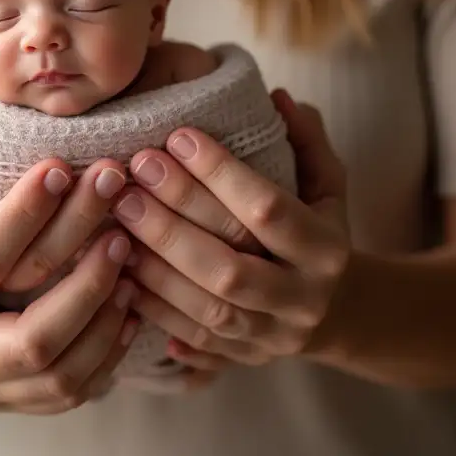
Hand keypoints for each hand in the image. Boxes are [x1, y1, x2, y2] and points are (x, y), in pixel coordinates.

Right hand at [0, 70, 139, 413]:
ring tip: (132, 248)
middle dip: (85, 270)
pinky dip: (109, 350)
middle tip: (115, 198)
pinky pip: (73, 393)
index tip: (61, 165)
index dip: (24, 214)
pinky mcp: (18, 400)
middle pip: (32, 334)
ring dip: (106, 312)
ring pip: (60, 374)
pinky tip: (132, 300)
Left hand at [111, 90, 350, 369]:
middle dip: (174, 220)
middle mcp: (302, 299)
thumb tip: (277, 96)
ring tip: (115, 220)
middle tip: (131, 178)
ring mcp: (272, 336)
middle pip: (230, 266)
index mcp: (327, 250)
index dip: (221, 174)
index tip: (178, 136)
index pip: (269, 209)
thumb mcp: (329, 185)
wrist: (340, 313)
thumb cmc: (320, 229)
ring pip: (207, 308)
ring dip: (155, 265)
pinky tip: (118, 271)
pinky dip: (153, 308)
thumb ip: (307, 141)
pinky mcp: (243, 359)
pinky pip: (191, 340)